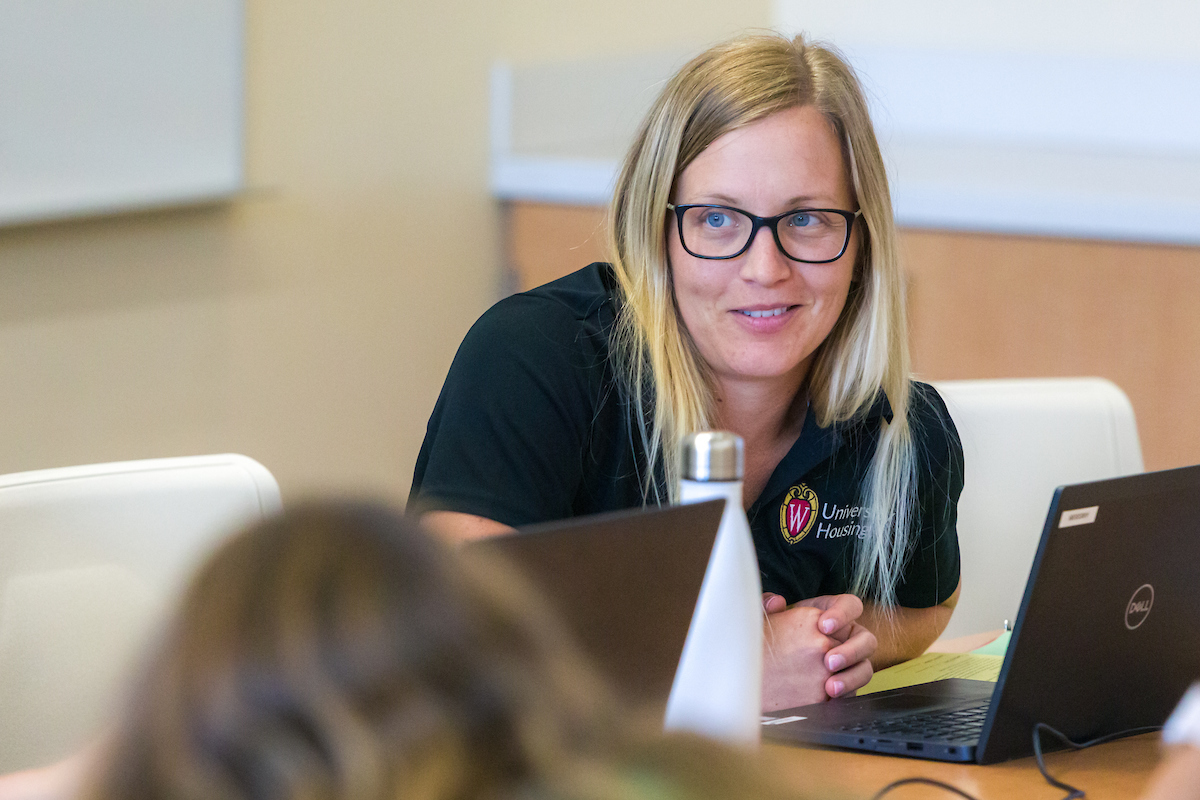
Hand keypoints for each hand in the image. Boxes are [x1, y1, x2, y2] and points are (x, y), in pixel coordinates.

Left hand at [761, 592, 875, 710]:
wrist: (771, 668)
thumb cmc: (774, 636)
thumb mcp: (769, 618)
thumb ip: (766, 605)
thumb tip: (775, 602)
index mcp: (834, 614)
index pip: (851, 606)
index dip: (843, 614)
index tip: (823, 625)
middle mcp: (848, 637)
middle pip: (866, 640)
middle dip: (850, 651)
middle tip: (828, 661)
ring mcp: (851, 662)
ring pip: (866, 667)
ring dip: (851, 677)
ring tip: (830, 687)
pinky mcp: (847, 684)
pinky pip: (856, 690)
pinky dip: (846, 695)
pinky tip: (830, 699)